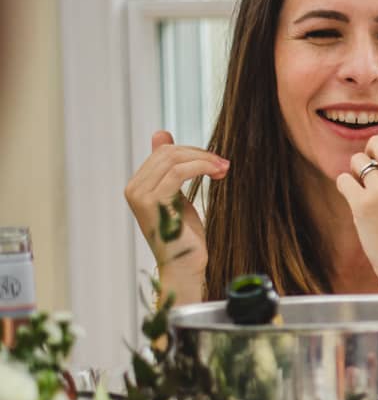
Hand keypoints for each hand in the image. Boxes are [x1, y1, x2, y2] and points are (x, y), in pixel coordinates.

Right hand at [124, 130, 226, 307]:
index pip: (164, 152)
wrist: (185, 267)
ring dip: (203, 159)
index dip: (193, 152)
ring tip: (223, 169)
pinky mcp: (152, 202)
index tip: (217, 162)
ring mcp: (139, 195)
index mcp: (137, 185)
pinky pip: (177, 172)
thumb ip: (170, 169)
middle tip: (224, 164)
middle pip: (168, 152)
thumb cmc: (185, 236)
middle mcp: (133, 188)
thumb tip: (160, 132)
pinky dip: (200, 167)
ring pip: (173, 158)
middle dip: (200, 154)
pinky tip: (217, 174)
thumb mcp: (179, 196)